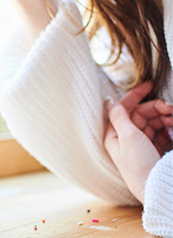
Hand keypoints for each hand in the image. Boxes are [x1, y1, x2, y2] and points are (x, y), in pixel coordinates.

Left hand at [104, 82, 172, 202]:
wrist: (157, 190)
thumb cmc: (138, 164)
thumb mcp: (128, 137)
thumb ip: (119, 116)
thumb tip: (109, 99)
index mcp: (114, 135)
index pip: (123, 109)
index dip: (135, 95)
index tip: (149, 85)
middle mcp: (126, 139)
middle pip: (141, 115)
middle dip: (156, 108)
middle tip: (171, 108)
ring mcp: (140, 145)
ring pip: (153, 123)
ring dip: (165, 117)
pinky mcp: (153, 151)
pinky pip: (161, 133)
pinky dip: (168, 128)